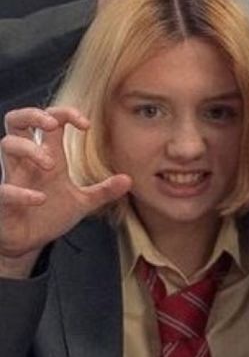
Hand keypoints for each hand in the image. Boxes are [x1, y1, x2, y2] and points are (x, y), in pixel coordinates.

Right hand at [0, 107, 130, 273]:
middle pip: (16, 120)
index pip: (49, 121)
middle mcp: (27, 163)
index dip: (66, 113)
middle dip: (33, 114)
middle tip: (52, 124)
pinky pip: (4, 189)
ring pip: (7, 144)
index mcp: (46, 157)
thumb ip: (104, 190)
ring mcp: (12, 178)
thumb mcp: (83, 202)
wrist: (27, 242)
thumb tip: (129, 180)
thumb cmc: (49, 215)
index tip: (86, 125)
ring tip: (50, 164)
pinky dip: (21, 192)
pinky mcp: (2, 201)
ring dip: (30, 149)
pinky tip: (40, 199)